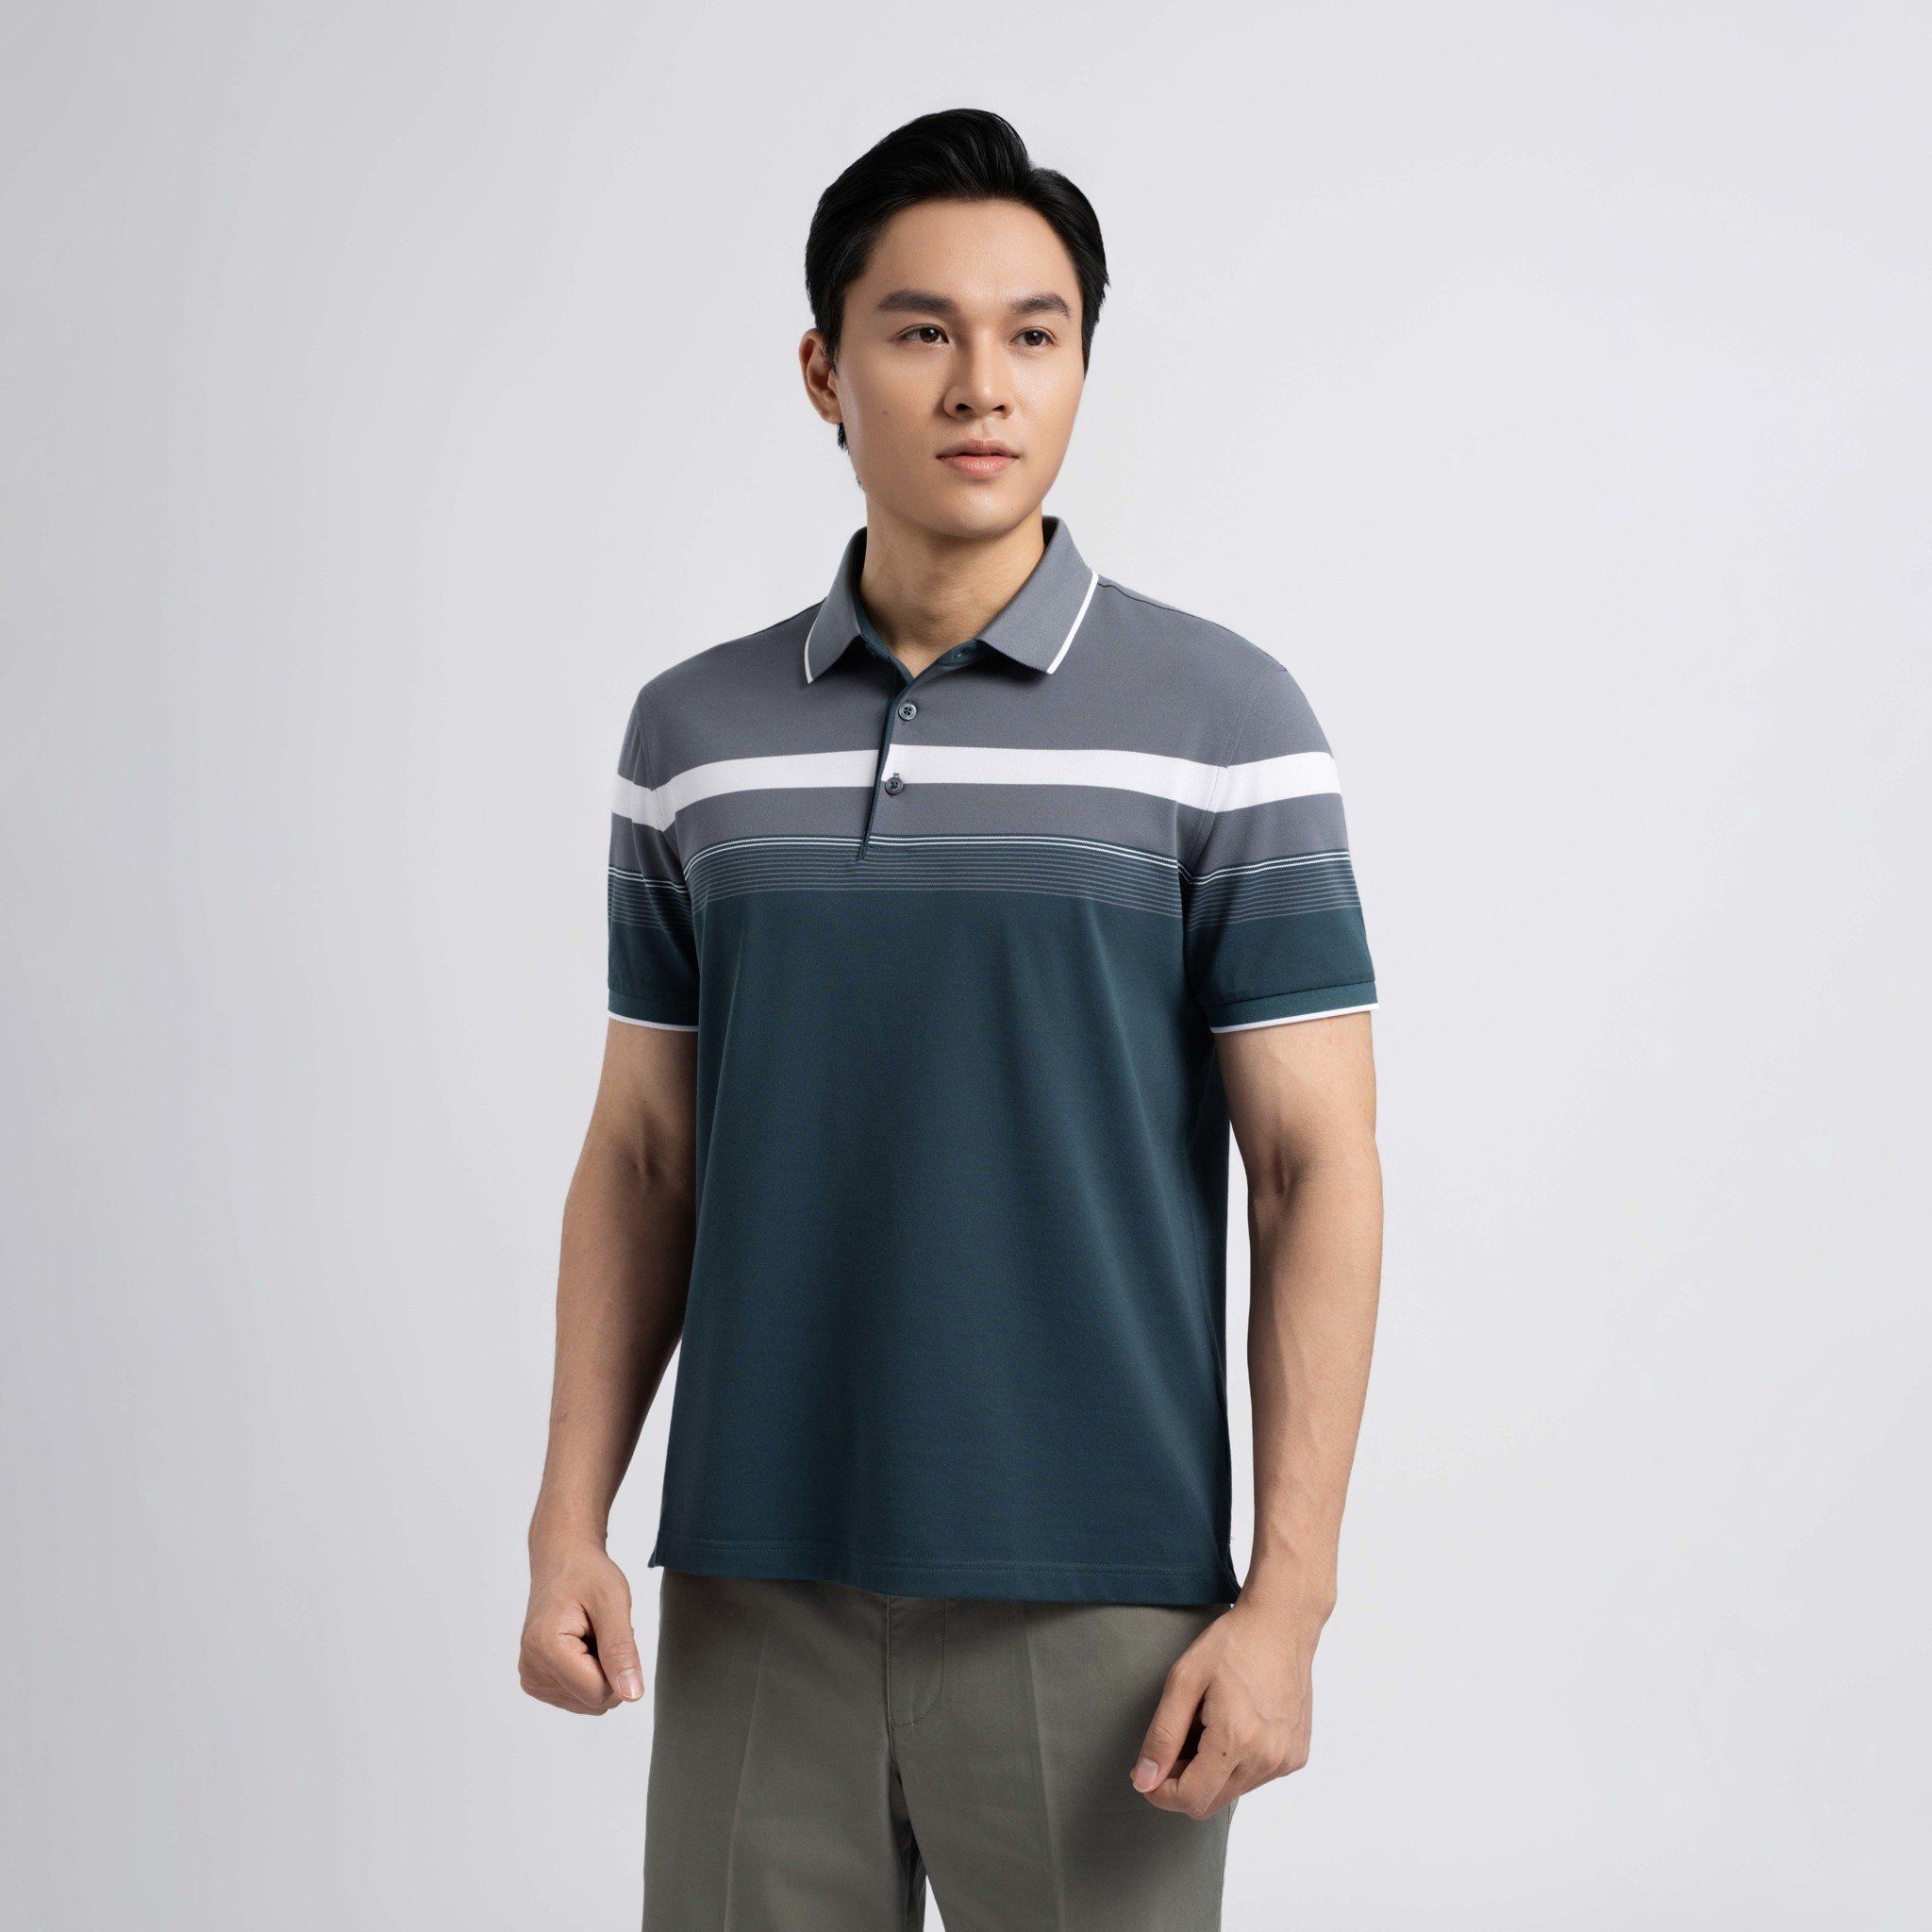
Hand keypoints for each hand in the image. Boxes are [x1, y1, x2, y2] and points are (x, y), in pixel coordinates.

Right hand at [519, 1539, 644, 1714]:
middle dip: (608, 1669)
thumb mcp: (613, 1602)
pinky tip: (581, 1644)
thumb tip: (631, 1695)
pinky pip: (578, 1696)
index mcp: (545, 1649)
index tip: (611, 1632)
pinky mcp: (536, 1682)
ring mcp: (531, 1678)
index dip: (619, 1670)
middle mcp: (531, 1669)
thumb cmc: (586, 1574)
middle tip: (600, 1631)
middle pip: (593, 1700)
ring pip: (588, 1701)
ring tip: (589, 1635)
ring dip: (599, 1670)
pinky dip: (588, 1672)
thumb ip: (621, 1650)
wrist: (562, 1561)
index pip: (599, 1693)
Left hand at [1128, 1593, 1320, 1817]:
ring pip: (1232, 1791)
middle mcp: (1267, 1758)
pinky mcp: (1296, 1755)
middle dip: (1183, 1781)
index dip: (1160, 1792)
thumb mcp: (1183, 1680)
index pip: (1191, 1800)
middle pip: (1210, 1802)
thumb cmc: (1232, 1644)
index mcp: (1236, 1740)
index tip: (1146, 1770)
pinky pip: (1255, 1777)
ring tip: (1208, 1724)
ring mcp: (1286, 1759)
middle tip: (1175, 1739)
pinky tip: (1234, 1724)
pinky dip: (1236, 1763)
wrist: (1282, 1623)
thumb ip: (1162, 1736)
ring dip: (1210, 1771)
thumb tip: (1144, 1781)